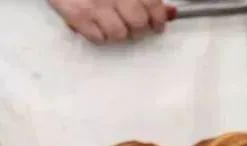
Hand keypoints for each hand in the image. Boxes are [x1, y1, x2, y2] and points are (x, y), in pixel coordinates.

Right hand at [49, 0, 169, 43]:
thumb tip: (170, 13)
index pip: (153, 6)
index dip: (158, 20)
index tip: (158, 25)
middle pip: (138, 24)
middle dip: (139, 28)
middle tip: (135, 26)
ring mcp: (94, 6)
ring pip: (119, 34)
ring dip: (119, 33)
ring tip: (113, 24)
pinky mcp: (77, 15)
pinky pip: (97, 38)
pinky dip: (100, 35)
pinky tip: (98, 25)